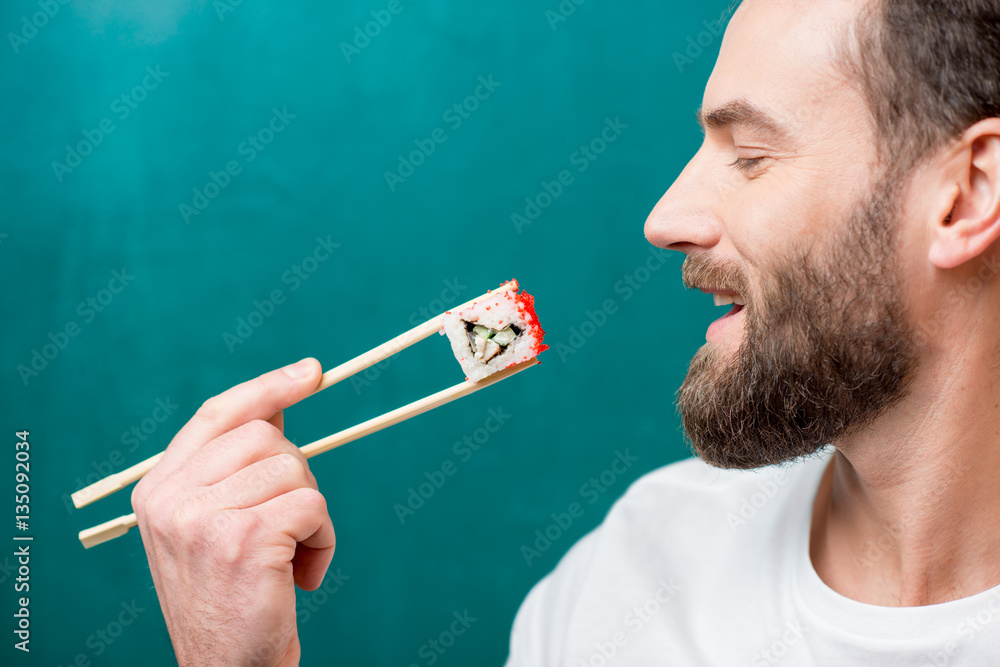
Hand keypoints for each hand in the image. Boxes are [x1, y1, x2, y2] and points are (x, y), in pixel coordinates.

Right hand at [131, 358, 334, 666]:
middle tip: (291, 525)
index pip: (218, 413)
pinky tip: (303, 575)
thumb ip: (232, 470)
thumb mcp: (212, 528)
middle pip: (267, 436)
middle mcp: (171, 497)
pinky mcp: (242, 537)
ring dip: (312, 513)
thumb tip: (280, 408)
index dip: (267, 388)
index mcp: (158, 488)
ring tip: (293, 557)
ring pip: (294, 468)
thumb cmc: (230, 598)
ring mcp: (202, 516)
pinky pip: (313, 505)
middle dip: (297, 475)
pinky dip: (324, 539)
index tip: (311, 372)